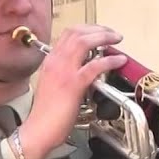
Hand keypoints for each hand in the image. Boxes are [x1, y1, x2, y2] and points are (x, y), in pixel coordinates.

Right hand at [18, 25, 127, 158]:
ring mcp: (64, 71)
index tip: (99, 32)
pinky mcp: (74, 84)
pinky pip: (95, 66)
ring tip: (117, 39)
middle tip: (112, 33)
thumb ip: (65, 74)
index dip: (86, 29)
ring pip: (85, 42)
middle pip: (77, 32)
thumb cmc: (46, 114)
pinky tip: (120, 60)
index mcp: (50, 61)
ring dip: (104, 37)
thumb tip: (83, 69)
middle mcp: (56, 61)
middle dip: (98, 29)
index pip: (68, 34)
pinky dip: (110, 60)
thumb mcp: (53, 85)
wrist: (39, 129)